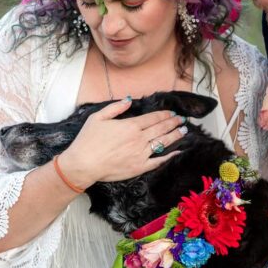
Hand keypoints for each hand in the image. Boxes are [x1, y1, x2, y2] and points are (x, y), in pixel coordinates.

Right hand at [60, 99, 186, 187]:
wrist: (84, 164)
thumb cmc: (88, 140)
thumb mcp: (98, 117)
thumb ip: (115, 107)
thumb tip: (129, 100)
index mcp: (131, 126)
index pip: (153, 118)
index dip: (164, 114)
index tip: (172, 112)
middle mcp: (139, 139)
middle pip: (161, 129)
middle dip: (173, 123)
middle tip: (182, 119)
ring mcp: (141, 154)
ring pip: (163, 143)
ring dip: (175, 136)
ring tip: (184, 131)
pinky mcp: (140, 167)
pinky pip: (158, 161)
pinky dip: (169, 156)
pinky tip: (177, 152)